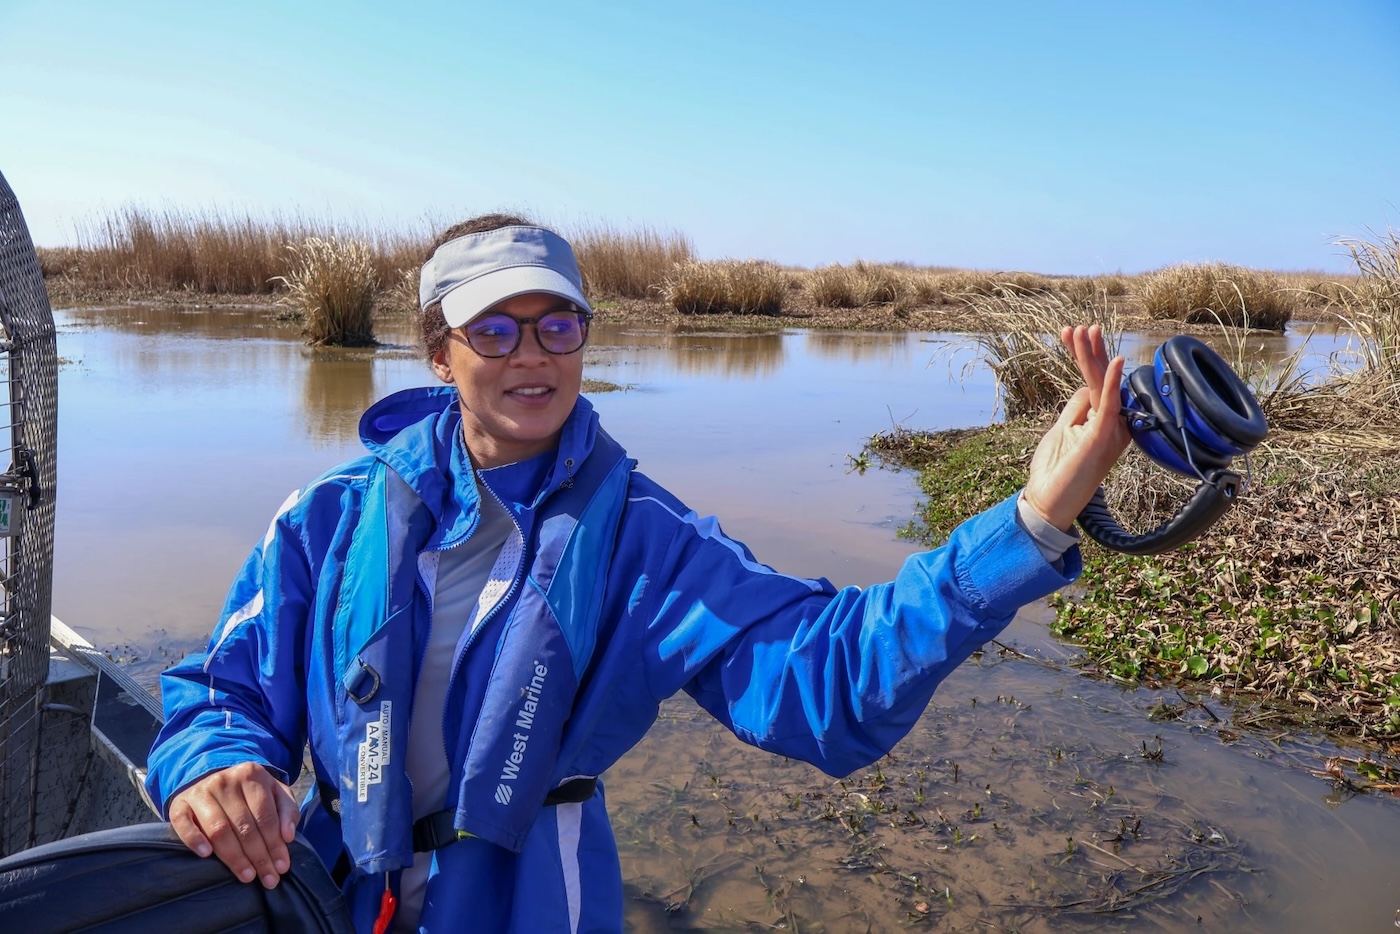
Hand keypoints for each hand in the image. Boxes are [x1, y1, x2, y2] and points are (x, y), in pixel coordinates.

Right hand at [169, 762, 298, 888]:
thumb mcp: (276, 793)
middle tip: (268, 878)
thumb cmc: (251, 794)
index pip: (266, 816)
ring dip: (234, 857)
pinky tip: (206, 855)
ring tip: (247, 875)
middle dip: (259, 856)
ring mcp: (200, 791)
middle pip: (244, 826)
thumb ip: (287, 811)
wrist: (214, 778)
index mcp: (252, 774)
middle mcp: (225, 781)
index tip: (282, 867)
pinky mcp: (179, 804)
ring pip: (219, 829)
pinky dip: (194, 839)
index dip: (275, 844)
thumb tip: (288, 836)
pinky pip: (184, 823)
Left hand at [1022, 324, 1131, 530]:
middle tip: (1079, 326)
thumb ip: (1076, 408)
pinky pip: (1110, 406)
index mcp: (1102, 422)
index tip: (1071, 333)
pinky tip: (1114, 362)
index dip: (1085, 356)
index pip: (1094, 382)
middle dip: (1089, 350)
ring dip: (1091, 356)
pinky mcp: (1102, 439)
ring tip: (1082, 330)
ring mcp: (1109, 432)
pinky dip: (1112, 383)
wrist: (1048, 503)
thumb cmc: (1055, 471)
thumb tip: (1085, 386)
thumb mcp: (1062, 430)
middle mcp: (1112, 425)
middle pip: (1100, 380)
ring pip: (1101, 386)